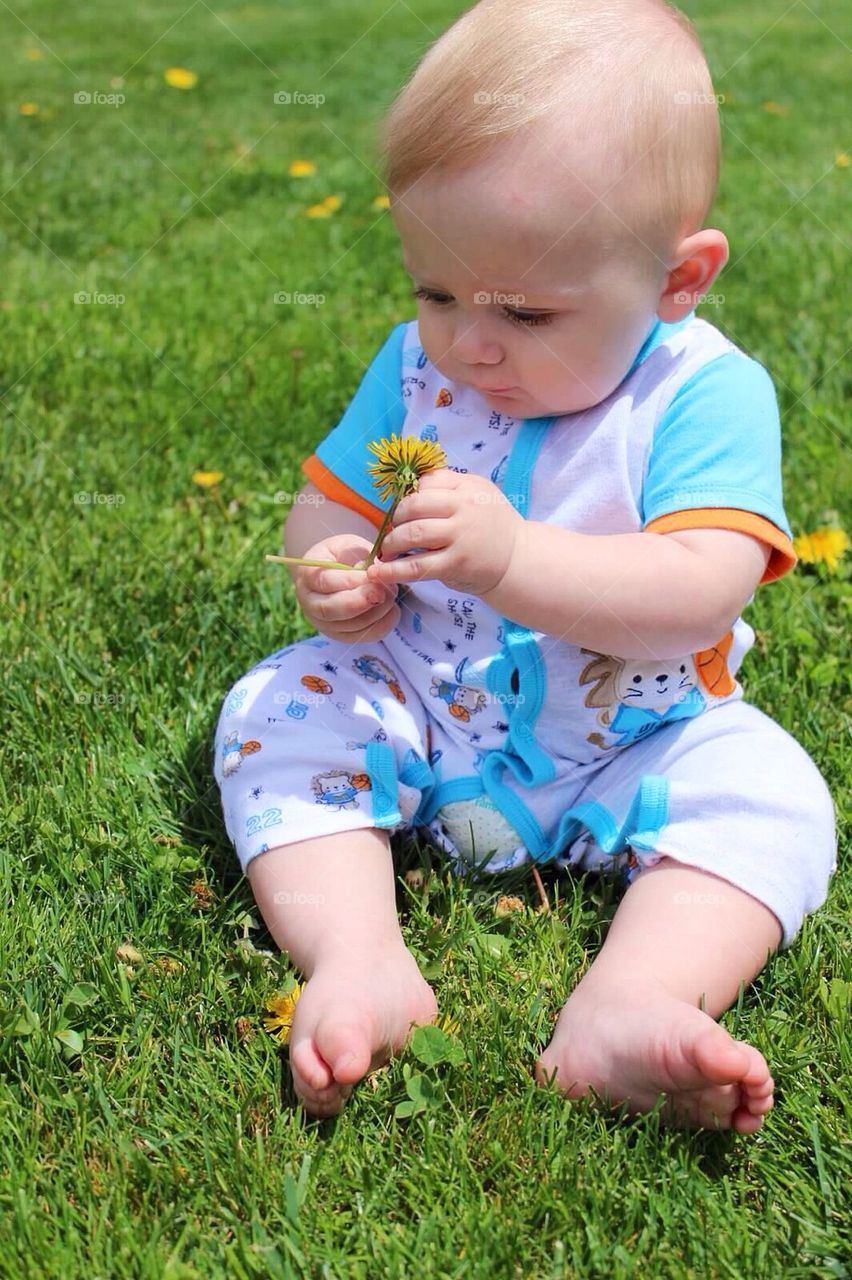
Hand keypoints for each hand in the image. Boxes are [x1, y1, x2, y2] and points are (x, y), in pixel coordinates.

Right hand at [291, 534, 399, 642]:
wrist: (333, 573)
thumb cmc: (341, 556)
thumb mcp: (347, 545)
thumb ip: (359, 555)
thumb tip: (374, 572)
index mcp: (308, 574)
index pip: (326, 582)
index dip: (352, 581)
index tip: (375, 577)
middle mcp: (310, 602)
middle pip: (331, 610)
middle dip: (361, 603)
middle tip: (384, 593)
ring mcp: (322, 622)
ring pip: (348, 626)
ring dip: (376, 612)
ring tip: (391, 595)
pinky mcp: (339, 635)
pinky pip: (361, 636)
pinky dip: (381, 626)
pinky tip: (393, 610)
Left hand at [364, 469, 523, 594]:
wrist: (518, 559)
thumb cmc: (493, 525)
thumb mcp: (479, 494)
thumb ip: (450, 487)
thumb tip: (412, 486)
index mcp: (468, 487)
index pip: (427, 482)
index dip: (409, 495)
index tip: (404, 510)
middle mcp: (464, 508)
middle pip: (414, 506)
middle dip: (396, 518)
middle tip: (394, 530)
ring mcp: (460, 537)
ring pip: (412, 534)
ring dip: (392, 543)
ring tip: (388, 551)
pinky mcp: (455, 564)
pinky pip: (417, 566)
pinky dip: (393, 570)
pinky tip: (379, 572)